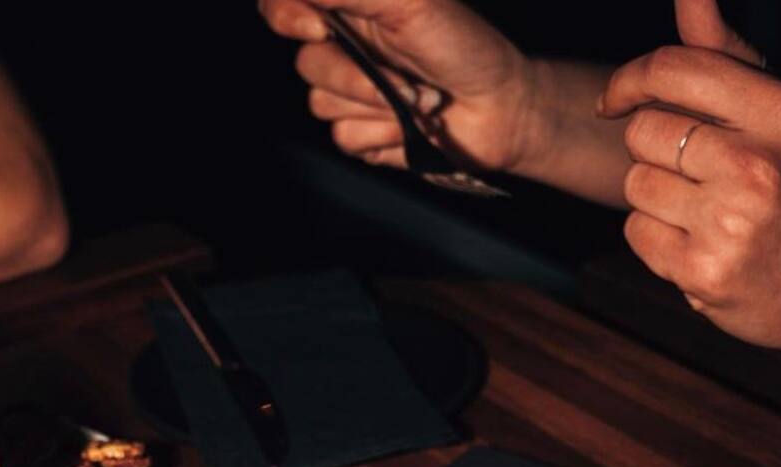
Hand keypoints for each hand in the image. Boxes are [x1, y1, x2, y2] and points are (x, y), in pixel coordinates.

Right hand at [258, 0, 543, 173]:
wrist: (500, 110)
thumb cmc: (463, 46)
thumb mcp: (407, 1)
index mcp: (349, 8)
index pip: (281, 7)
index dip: (286, 16)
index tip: (318, 27)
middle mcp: (344, 48)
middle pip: (306, 64)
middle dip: (358, 75)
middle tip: (404, 74)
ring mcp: (352, 94)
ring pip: (323, 105)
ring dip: (377, 107)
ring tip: (419, 100)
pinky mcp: (364, 135)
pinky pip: (345, 138)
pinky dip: (382, 136)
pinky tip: (412, 128)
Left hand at [599, 0, 780, 383]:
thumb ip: (731, 58)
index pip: (674, 69)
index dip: (629, 80)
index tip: (616, 100)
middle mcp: (756, 166)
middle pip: (643, 131)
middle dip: (653, 150)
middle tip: (692, 174)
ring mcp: (728, 224)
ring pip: (635, 185)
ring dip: (655, 198)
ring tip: (702, 214)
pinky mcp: (704, 274)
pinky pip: (637, 234)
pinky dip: (656, 241)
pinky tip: (698, 246)